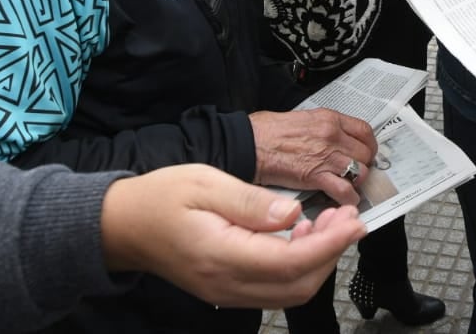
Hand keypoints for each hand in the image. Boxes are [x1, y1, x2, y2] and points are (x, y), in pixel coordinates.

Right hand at [100, 164, 365, 307]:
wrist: (121, 225)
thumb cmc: (160, 198)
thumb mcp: (206, 183)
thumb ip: (252, 202)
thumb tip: (292, 214)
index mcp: (221, 255)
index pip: (290, 263)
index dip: (330, 244)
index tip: (355, 221)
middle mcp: (225, 284)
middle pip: (297, 285)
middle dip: (331, 252)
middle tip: (347, 216)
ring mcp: (225, 292)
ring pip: (288, 292)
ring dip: (317, 260)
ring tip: (329, 221)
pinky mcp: (226, 289)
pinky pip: (273, 288)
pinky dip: (297, 267)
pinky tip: (300, 233)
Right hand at [248, 108, 376, 204]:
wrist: (246, 144)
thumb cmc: (264, 131)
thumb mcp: (300, 118)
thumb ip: (320, 128)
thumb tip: (328, 138)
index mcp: (328, 119)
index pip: (365, 131)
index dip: (369, 145)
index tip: (366, 152)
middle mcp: (332, 136)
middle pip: (365, 153)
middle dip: (363, 165)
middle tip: (355, 172)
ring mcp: (326, 156)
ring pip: (360, 172)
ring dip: (356, 182)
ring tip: (349, 186)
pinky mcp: (315, 177)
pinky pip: (344, 190)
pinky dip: (348, 198)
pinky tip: (344, 201)